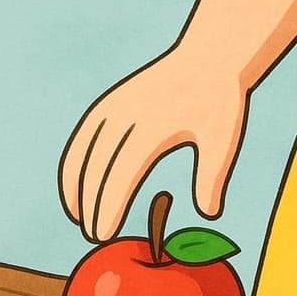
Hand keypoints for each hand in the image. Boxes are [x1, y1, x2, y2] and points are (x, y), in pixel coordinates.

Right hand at [59, 46, 247, 241]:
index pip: (121, 175)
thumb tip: (208, 214)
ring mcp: (113, 106)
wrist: (210, 57)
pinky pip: (83, 136)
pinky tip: (76, 185)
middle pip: (97, 168)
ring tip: (78, 218)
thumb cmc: (219, 102)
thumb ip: (211, 178)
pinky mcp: (110, 102)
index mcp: (152, 127)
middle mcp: (125, 115)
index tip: (104, 234)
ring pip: (83, 152)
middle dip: (92, 205)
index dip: (109, 206)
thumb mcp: (222, 141)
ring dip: (76, 186)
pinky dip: (74, 162)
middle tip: (95, 238)